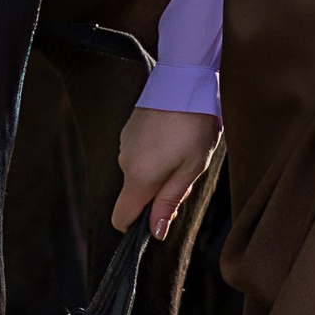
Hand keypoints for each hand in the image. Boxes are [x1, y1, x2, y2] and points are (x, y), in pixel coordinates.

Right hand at [113, 103, 220, 239]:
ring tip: (183, 149)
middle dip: (158, 194)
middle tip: (187, 172)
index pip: (121, 218)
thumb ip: (169, 202)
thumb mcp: (191, 169)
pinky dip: (153, 155)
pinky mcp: (128, 130)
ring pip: (138, 174)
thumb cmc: (194, 127)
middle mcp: (124, 162)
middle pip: (135, 195)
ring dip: (158, 172)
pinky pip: (138, 155)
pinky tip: (173, 137)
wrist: (185, 81)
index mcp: (139, 177)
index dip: (137, 227)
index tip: (161, 215)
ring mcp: (124, 144)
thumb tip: (155, 232)